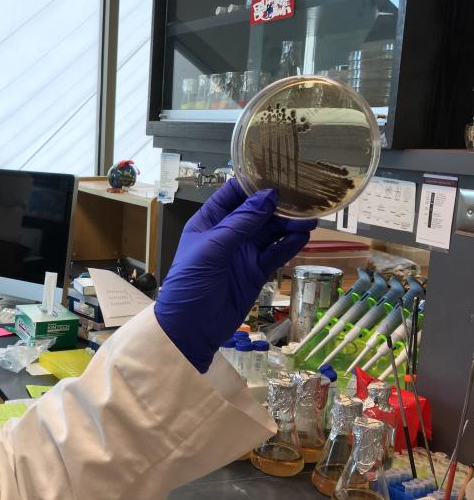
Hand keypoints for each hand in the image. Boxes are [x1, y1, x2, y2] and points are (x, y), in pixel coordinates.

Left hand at [154, 180, 315, 372]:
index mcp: (209, 222)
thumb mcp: (212, 249)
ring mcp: (243, 254)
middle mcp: (227, 234)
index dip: (253, 184)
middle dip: (278, 205)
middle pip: (257, 212)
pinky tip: (304, 238)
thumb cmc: (191, 284)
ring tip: (309, 220)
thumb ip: (240, 223)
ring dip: (288, 225)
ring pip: (270, 233)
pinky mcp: (256, 272)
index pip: (232, 195)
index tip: (278, 172)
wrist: (191, 328)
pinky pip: (276, 254)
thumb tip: (267, 196)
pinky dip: (290, 246)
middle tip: (304, 197)